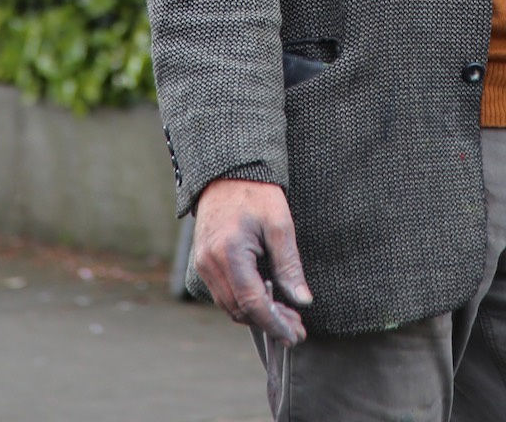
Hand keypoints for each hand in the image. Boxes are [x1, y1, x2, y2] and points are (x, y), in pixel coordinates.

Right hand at [192, 177, 312, 344]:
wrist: (227, 172)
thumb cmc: (256, 192)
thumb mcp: (279, 224)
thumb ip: (289, 265)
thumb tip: (302, 300)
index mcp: (229, 253)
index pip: (252, 303)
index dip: (275, 323)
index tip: (295, 334)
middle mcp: (210, 264)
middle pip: (239, 310)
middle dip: (269, 323)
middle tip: (297, 327)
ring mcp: (203, 265)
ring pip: (230, 306)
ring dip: (257, 315)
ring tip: (286, 315)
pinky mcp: (203, 263)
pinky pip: (223, 293)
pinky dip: (244, 302)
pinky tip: (266, 298)